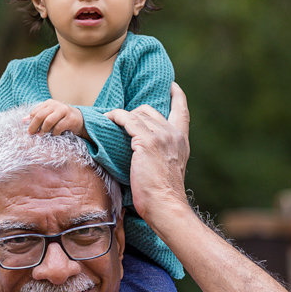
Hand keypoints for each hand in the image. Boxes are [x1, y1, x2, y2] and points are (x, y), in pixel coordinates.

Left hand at [26, 99, 84, 136]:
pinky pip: (58, 127)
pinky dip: (54, 133)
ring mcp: (64, 111)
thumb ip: (37, 117)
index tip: (30, 131)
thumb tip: (23, 121)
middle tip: (32, 135)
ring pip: (48, 121)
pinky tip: (54, 135)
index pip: (35, 112)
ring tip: (42, 135)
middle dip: (34, 126)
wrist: (80, 119)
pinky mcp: (71, 118)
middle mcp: (56, 105)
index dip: (31, 122)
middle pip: (40, 116)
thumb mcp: (49, 116)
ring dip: (44, 130)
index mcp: (49, 103)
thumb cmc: (61, 118)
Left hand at [105, 83, 190, 222]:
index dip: (177, 96)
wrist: (165, 205)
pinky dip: (116, 117)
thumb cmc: (162, 194)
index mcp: (182, 140)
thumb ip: (163, 152)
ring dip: (121, 116)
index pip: (182, 110)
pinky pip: (127, 120)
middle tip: (121, 121)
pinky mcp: (146, 141)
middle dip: (134, 113)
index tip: (172, 86)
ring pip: (137, 114)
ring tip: (110, 120)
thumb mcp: (168, 167)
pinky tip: (108, 120)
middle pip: (151, 110)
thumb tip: (145, 147)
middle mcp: (174, 134)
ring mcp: (161, 136)